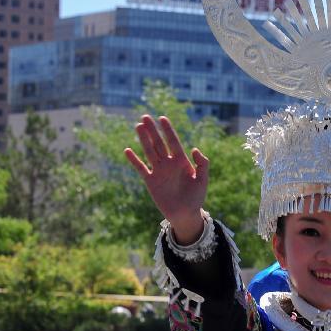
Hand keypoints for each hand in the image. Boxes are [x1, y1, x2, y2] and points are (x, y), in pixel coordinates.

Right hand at [124, 115, 208, 242]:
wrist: (185, 214)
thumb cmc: (196, 197)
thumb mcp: (203, 179)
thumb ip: (202, 164)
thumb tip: (194, 148)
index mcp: (182, 161)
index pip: (173, 142)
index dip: (168, 130)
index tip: (162, 118)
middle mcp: (169, 164)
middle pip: (159, 143)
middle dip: (153, 130)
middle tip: (145, 116)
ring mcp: (159, 171)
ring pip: (149, 152)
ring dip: (144, 140)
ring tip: (138, 126)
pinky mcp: (150, 181)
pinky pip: (141, 168)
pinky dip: (134, 160)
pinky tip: (127, 150)